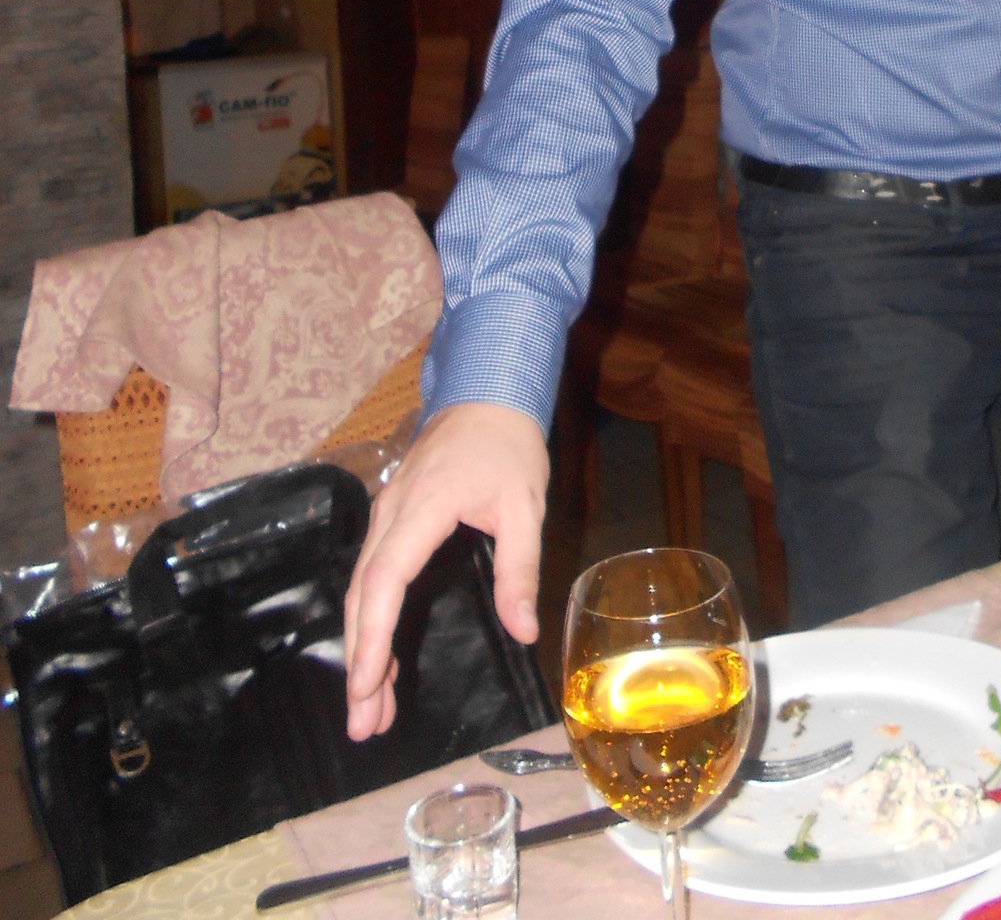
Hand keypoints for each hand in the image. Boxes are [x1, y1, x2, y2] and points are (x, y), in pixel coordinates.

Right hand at [342, 401, 548, 739]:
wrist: (487, 392)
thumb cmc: (508, 446)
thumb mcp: (526, 506)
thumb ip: (520, 569)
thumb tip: (525, 632)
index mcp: (423, 508)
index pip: (385, 580)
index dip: (372, 636)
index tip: (365, 685)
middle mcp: (391, 513)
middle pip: (362, 595)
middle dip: (359, 662)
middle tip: (362, 724)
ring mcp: (385, 513)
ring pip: (361, 589)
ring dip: (362, 648)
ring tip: (368, 709)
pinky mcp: (390, 518)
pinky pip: (371, 575)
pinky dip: (369, 621)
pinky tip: (378, 658)